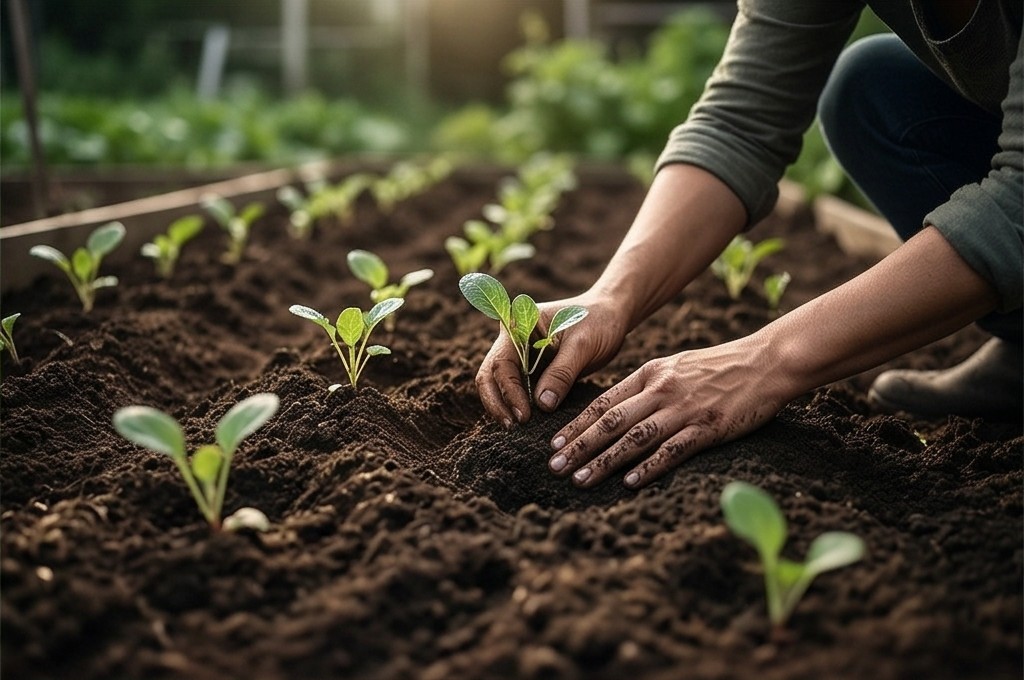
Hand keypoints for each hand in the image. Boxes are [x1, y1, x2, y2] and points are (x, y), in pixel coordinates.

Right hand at [475, 292, 628, 425]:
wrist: (611, 315)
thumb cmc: (598, 321)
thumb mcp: (583, 345)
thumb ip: (561, 373)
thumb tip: (542, 405)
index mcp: (519, 325)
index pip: (502, 363)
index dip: (508, 391)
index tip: (523, 415)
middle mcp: (513, 340)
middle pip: (490, 375)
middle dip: (498, 403)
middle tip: (513, 427)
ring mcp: (520, 356)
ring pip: (499, 386)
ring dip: (505, 407)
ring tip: (518, 430)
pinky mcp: (532, 370)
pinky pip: (517, 390)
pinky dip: (519, 406)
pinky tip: (528, 424)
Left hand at [546, 336, 790, 488]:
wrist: (766, 362)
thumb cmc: (719, 367)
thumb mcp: (675, 366)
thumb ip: (645, 386)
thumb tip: (613, 410)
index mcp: (650, 373)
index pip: (603, 402)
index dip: (575, 425)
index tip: (553, 445)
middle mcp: (661, 390)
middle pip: (610, 422)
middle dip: (579, 446)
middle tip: (554, 468)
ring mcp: (684, 409)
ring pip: (634, 438)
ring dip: (604, 461)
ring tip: (581, 480)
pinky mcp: (708, 427)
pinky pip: (672, 450)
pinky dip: (649, 467)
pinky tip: (629, 483)